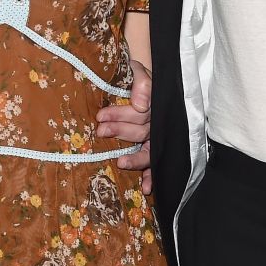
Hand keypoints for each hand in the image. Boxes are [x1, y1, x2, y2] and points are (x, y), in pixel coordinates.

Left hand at [98, 59, 152, 192]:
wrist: (165, 92)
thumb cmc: (147, 84)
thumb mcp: (145, 75)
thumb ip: (143, 81)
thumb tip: (139, 103)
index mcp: (156, 105)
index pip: (139, 112)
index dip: (120, 114)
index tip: (100, 116)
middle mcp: (160, 124)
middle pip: (140, 131)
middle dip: (119, 131)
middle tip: (100, 131)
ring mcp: (160, 140)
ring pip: (149, 151)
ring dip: (135, 159)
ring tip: (121, 163)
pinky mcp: (160, 152)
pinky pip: (156, 166)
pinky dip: (152, 178)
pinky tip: (145, 190)